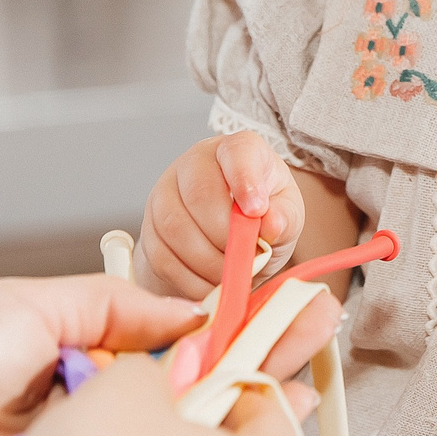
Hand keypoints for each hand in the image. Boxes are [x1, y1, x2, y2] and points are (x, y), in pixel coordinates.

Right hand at [137, 132, 306, 298]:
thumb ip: (284, 217)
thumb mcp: (286, 214)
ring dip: (206, 261)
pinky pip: (162, 256)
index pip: (236, 152)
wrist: (229, 241)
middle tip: (245, 258)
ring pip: (175, 227)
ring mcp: (166, 192)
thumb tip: (271, 223)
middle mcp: (195, 163)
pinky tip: (210, 285)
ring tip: (230, 274)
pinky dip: (190, 279)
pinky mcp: (150, 227)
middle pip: (199, 194)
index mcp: (237, 150)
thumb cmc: (263, 217)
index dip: (245, 180)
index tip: (256, 211)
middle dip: (224, 235)